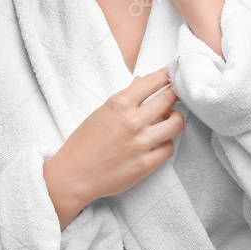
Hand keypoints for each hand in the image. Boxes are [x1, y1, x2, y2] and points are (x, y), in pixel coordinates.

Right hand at [43, 68, 183, 227]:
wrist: (73, 175)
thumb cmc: (83, 143)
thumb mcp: (100, 112)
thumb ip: (124, 98)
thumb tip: (142, 82)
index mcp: (119, 104)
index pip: (153, 82)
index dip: (166, 76)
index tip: (172, 74)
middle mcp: (132, 121)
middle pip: (169, 99)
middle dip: (175, 94)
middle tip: (176, 94)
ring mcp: (141, 143)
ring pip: (176, 123)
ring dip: (176, 118)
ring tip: (171, 119)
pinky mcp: (145, 164)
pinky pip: (169, 148)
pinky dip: (167, 144)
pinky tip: (160, 142)